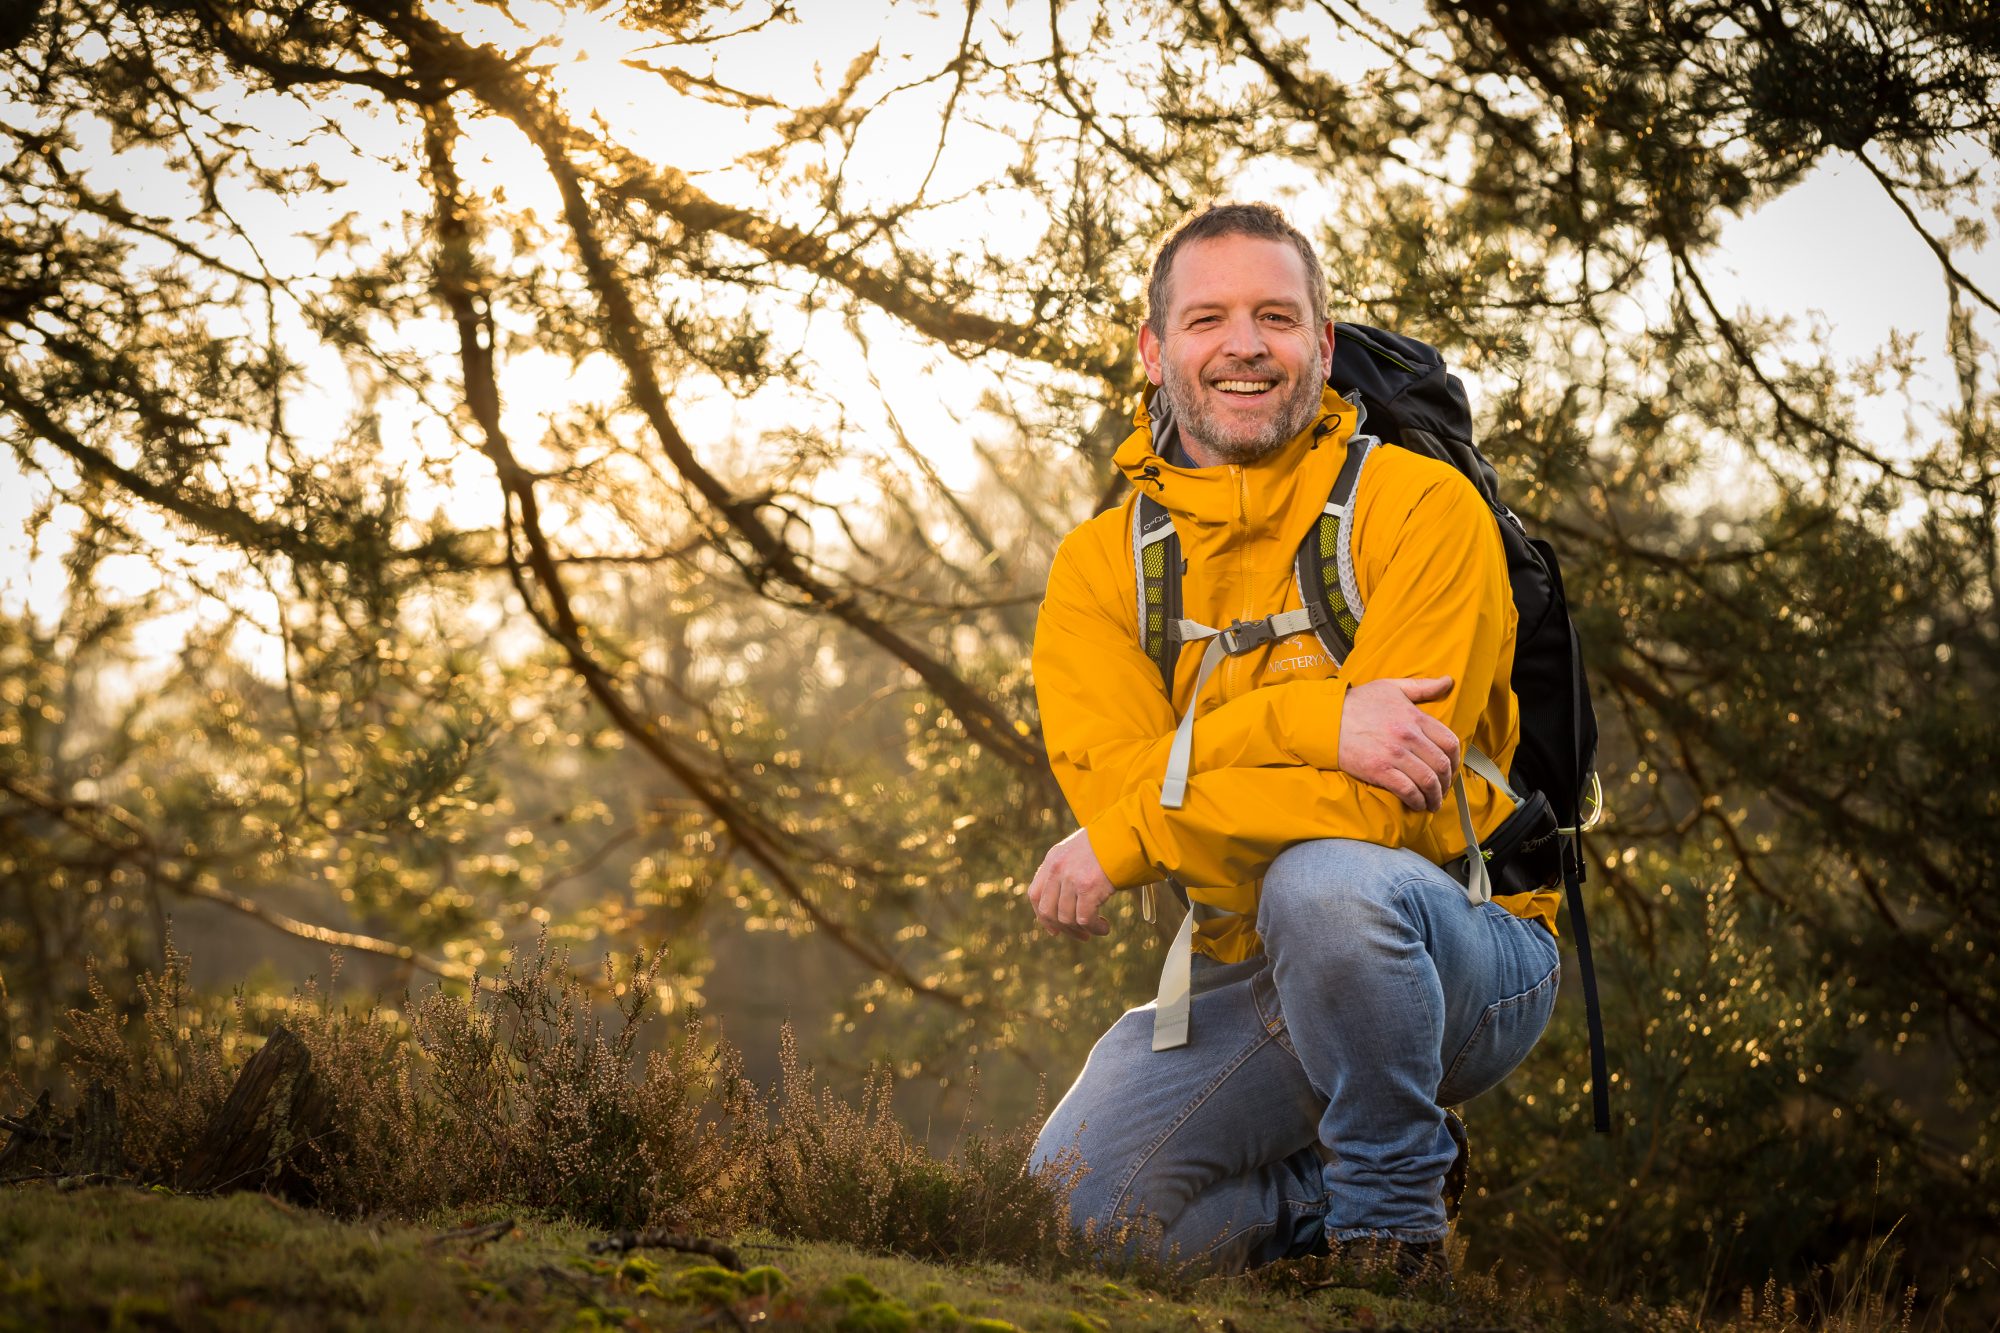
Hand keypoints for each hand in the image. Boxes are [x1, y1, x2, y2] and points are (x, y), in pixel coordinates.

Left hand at [1026, 828, 1115, 939]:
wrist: (1127, 833)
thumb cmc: (1109, 842)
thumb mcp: (1079, 850)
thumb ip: (1068, 871)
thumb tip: (1066, 904)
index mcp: (1053, 858)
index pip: (1035, 894)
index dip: (1042, 916)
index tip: (1054, 929)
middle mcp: (1058, 869)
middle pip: (1047, 911)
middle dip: (1062, 928)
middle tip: (1080, 935)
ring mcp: (1071, 878)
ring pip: (1066, 918)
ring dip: (1082, 930)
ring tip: (1097, 928)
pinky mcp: (1088, 888)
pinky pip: (1085, 920)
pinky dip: (1094, 928)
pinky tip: (1104, 927)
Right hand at [1339, 676, 1461, 812]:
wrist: (1326, 720)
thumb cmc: (1358, 702)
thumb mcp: (1391, 687)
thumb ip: (1423, 686)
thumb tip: (1448, 681)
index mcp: (1415, 717)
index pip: (1449, 742)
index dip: (1455, 760)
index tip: (1451, 769)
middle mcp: (1408, 736)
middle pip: (1441, 765)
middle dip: (1446, 782)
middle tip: (1442, 790)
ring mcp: (1394, 754)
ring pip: (1428, 781)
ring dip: (1434, 796)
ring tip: (1432, 802)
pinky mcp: (1379, 771)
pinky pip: (1408, 790)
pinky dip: (1417, 801)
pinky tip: (1417, 804)